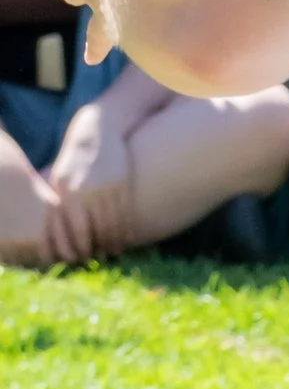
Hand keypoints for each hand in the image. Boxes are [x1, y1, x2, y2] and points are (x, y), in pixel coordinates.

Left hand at [46, 103, 133, 259]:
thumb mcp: (61, 178)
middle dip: (95, 248)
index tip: (80, 256)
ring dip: (114, 242)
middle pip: (93, 232)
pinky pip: (125, 214)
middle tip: (98, 257)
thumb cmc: (76, 158)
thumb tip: (61, 231)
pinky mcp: (123, 185)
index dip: (77, 247)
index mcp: (67, 194)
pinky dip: (126, 229)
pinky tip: (126, 236)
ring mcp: (106, 189)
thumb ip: (61, 203)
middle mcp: (86, 193)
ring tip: (113, 250)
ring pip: (112, 225)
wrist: (99, 130)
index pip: (73, 231)